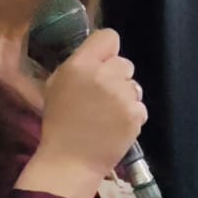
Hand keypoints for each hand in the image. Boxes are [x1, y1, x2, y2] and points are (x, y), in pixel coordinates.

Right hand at [20, 29, 145, 197]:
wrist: (70, 160)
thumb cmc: (60, 122)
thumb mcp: (57, 84)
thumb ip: (79, 64)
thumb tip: (99, 54)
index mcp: (80, 65)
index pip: (109, 37)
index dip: (107, 49)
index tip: (101, 63)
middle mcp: (103, 76)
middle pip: (124, 62)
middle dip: (116, 76)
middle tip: (101, 97)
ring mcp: (122, 95)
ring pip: (134, 85)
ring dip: (125, 96)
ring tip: (107, 114)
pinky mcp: (135, 114)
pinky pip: (140, 106)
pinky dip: (131, 115)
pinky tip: (115, 126)